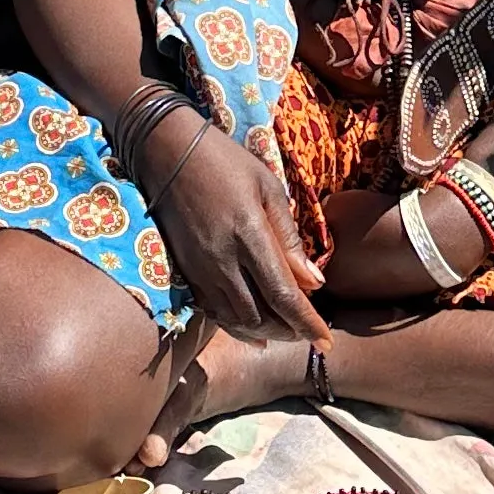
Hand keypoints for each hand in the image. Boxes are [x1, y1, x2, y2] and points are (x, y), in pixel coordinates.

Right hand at [150, 114, 327, 345]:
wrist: (166, 151)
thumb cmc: (224, 162)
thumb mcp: (267, 187)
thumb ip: (289, 237)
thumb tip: (313, 282)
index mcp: (249, 235)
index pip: (283, 294)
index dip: (306, 323)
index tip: (326, 341)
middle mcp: (222, 260)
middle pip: (260, 316)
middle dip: (289, 331)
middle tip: (309, 333)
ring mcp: (200, 269)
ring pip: (236, 320)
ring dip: (265, 333)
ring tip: (286, 332)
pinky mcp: (185, 271)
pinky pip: (214, 312)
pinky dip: (237, 327)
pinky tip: (253, 332)